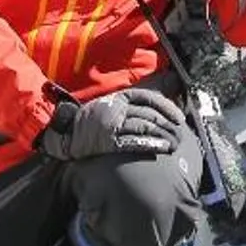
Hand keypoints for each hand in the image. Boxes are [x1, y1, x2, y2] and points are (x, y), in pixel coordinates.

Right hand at [35, 86, 185, 160]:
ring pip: (145, 127)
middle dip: (168, 125)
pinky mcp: (109, 141)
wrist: (65, 131)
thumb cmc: (91, 119)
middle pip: (150, 114)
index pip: (149, 98)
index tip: (179, 117)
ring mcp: (113, 124)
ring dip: (163, 135)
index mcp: (119, 97)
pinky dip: (150, 144)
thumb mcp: (109, 104)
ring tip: (175, 143)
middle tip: (179, 134)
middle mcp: (118, 109)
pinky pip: (134, 142)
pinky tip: (162, 148)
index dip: (167, 107)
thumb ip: (129, 105)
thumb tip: (155, 112)